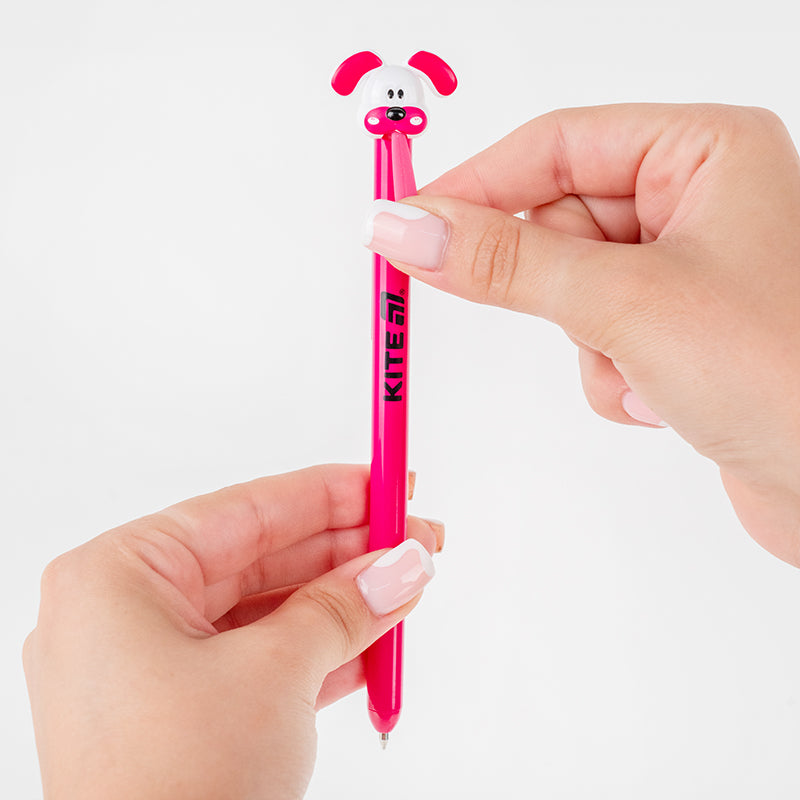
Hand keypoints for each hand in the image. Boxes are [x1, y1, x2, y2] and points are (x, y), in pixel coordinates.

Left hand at [23, 464, 440, 798]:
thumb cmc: (171, 790)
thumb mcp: (275, 673)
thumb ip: (345, 606)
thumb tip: (405, 563)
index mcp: (118, 577)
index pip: (245, 510)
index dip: (327, 493)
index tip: (387, 480)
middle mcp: (125, 616)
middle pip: (260, 558)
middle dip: (346, 551)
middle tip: (413, 536)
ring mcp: (151, 669)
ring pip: (267, 612)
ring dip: (342, 604)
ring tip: (407, 585)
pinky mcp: (180, 715)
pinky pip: (261, 660)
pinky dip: (320, 652)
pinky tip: (374, 639)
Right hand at [362, 104, 799, 565]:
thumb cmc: (789, 378)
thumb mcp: (624, 301)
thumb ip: (505, 261)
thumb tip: (410, 228)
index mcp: (705, 153)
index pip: (554, 145)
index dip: (475, 184)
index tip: (408, 223)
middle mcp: (696, 203)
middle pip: (557, 221)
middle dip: (554, 288)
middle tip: (564, 318)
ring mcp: (683, 271)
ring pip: (569, 289)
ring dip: (589, 341)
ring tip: (648, 368)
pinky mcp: (673, 332)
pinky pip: (594, 337)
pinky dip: (609, 374)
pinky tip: (664, 398)